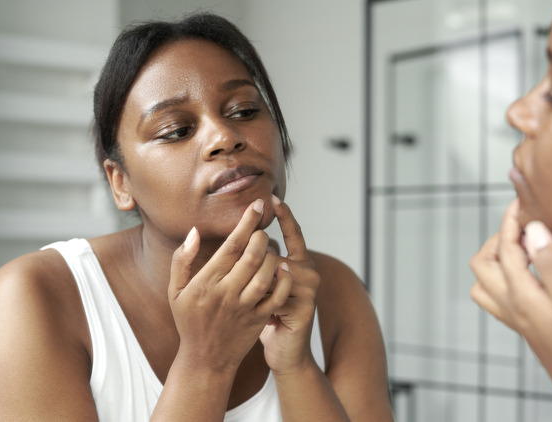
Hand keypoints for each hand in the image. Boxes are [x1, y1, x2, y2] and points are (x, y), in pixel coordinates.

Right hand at [168, 199, 292, 372]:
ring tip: (269, 248)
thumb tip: (194, 231)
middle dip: (262, 235)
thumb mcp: (175, 291)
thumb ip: (182, 259)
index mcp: (206, 282)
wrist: (205, 359)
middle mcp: (227, 293)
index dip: (246, 222)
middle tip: (262, 228)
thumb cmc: (189, 321)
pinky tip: (284, 268)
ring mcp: (245, 307)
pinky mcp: (259, 318)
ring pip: (267, 273)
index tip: (257, 204)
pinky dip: (284, 279)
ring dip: (273, 255)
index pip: (231, 245)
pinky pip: (277, 295)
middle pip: (253, 255)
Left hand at [258, 195, 320, 374]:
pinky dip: (262, 301)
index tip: (273, 197)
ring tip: (250, 302)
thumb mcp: (261, 287)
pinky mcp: (305, 306)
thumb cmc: (267, 318)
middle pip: (275, 252)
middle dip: (255, 262)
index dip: (286, 215)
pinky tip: (260, 313)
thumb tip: (245, 239)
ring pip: (274, 270)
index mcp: (298, 264)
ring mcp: (309, 288)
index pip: (294, 233)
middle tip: (242, 284)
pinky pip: (276, 293)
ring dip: (255, 285)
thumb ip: (258, 264)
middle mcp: (308, 271)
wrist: (285, 353)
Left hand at [470, 199, 551, 418]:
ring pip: (486, 282)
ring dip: (497, 258)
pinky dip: (506, 277)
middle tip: (523, 222)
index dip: (514, 221)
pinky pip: (500, 297)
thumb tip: (533, 228)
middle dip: (499, 237)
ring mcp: (517, 319)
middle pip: (482, 263)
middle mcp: (513, 308)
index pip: (506, 248)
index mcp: (522, 298)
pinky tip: (531, 273)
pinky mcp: (527, 327)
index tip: (525, 200)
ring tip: (523, 245)